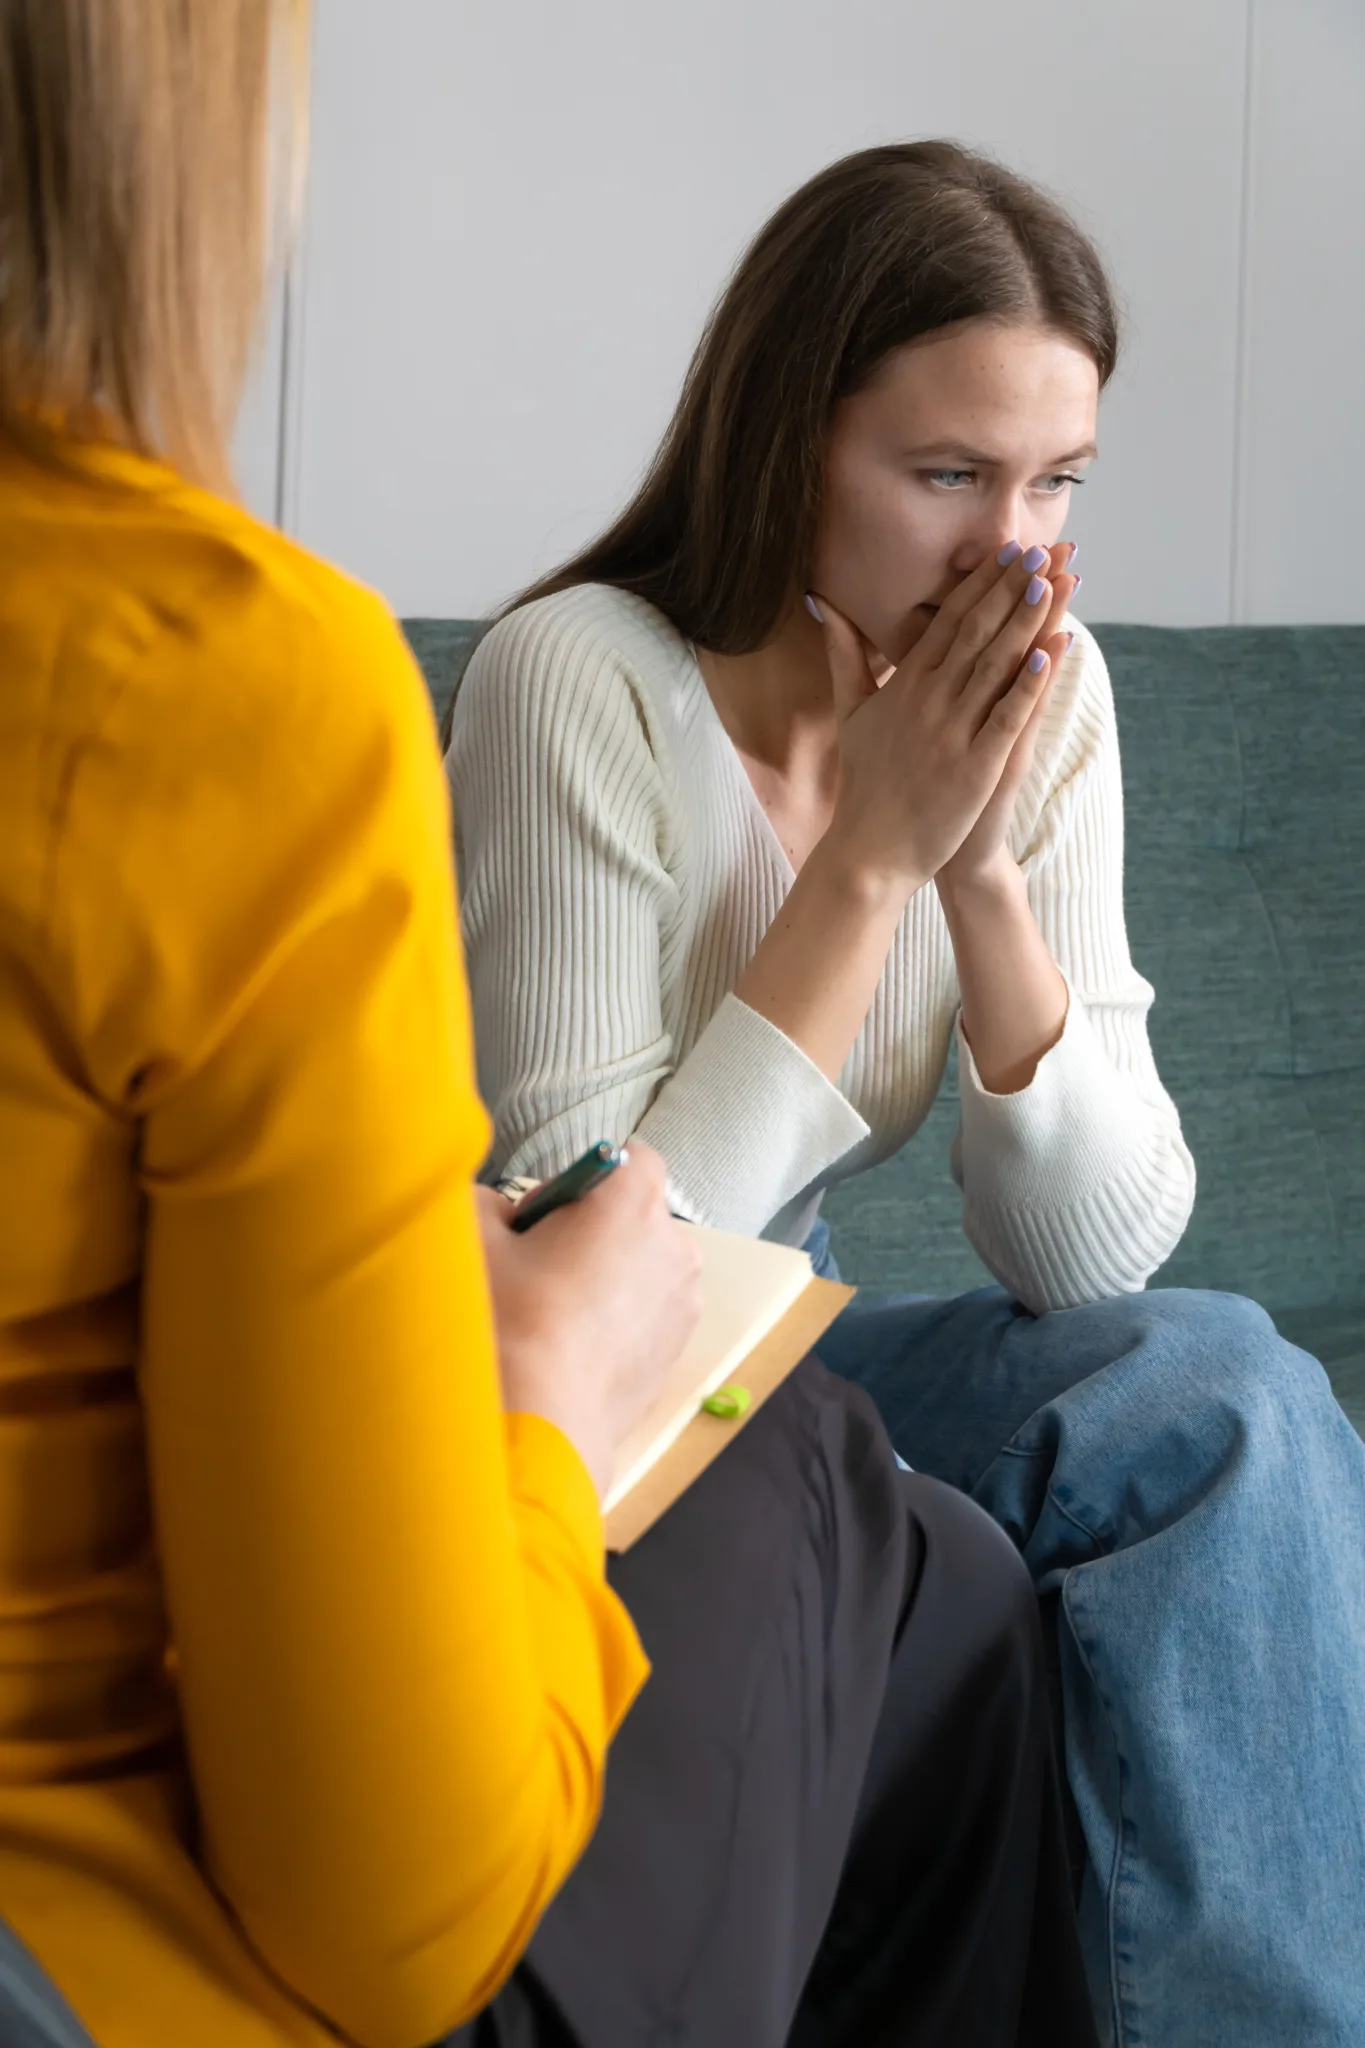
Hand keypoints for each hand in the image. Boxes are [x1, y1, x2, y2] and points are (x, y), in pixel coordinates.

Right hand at [476, 1144, 703, 1499]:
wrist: (536, 1424)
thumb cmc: (507, 1323)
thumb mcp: (474, 1239)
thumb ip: (490, 1200)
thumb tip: (502, 1209)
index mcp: (633, 1202)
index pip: (629, 1158)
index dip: (586, 1178)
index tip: (548, 1212)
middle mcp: (674, 1245)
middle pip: (636, 1215)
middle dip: (594, 1229)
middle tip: (541, 1266)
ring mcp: (682, 1303)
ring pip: (642, 1267)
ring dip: (608, 1275)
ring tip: (554, 1313)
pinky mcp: (676, 1351)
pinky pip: (646, 1314)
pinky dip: (617, 1319)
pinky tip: (573, 1347)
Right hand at [809, 543, 1070, 896]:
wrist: (870, 850)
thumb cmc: (864, 782)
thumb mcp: (850, 712)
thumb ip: (844, 656)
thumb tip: (825, 605)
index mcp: (905, 685)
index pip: (948, 621)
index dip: (981, 583)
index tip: (1008, 550)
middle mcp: (928, 701)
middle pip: (976, 632)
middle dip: (1011, 588)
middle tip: (1043, 547)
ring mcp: (952, 732)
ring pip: (995, 665)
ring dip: (1026, 621)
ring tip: (1053, 581)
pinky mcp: (974, 767)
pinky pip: (1007, 716)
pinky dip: (1030, 683)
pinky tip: (1053, 651)